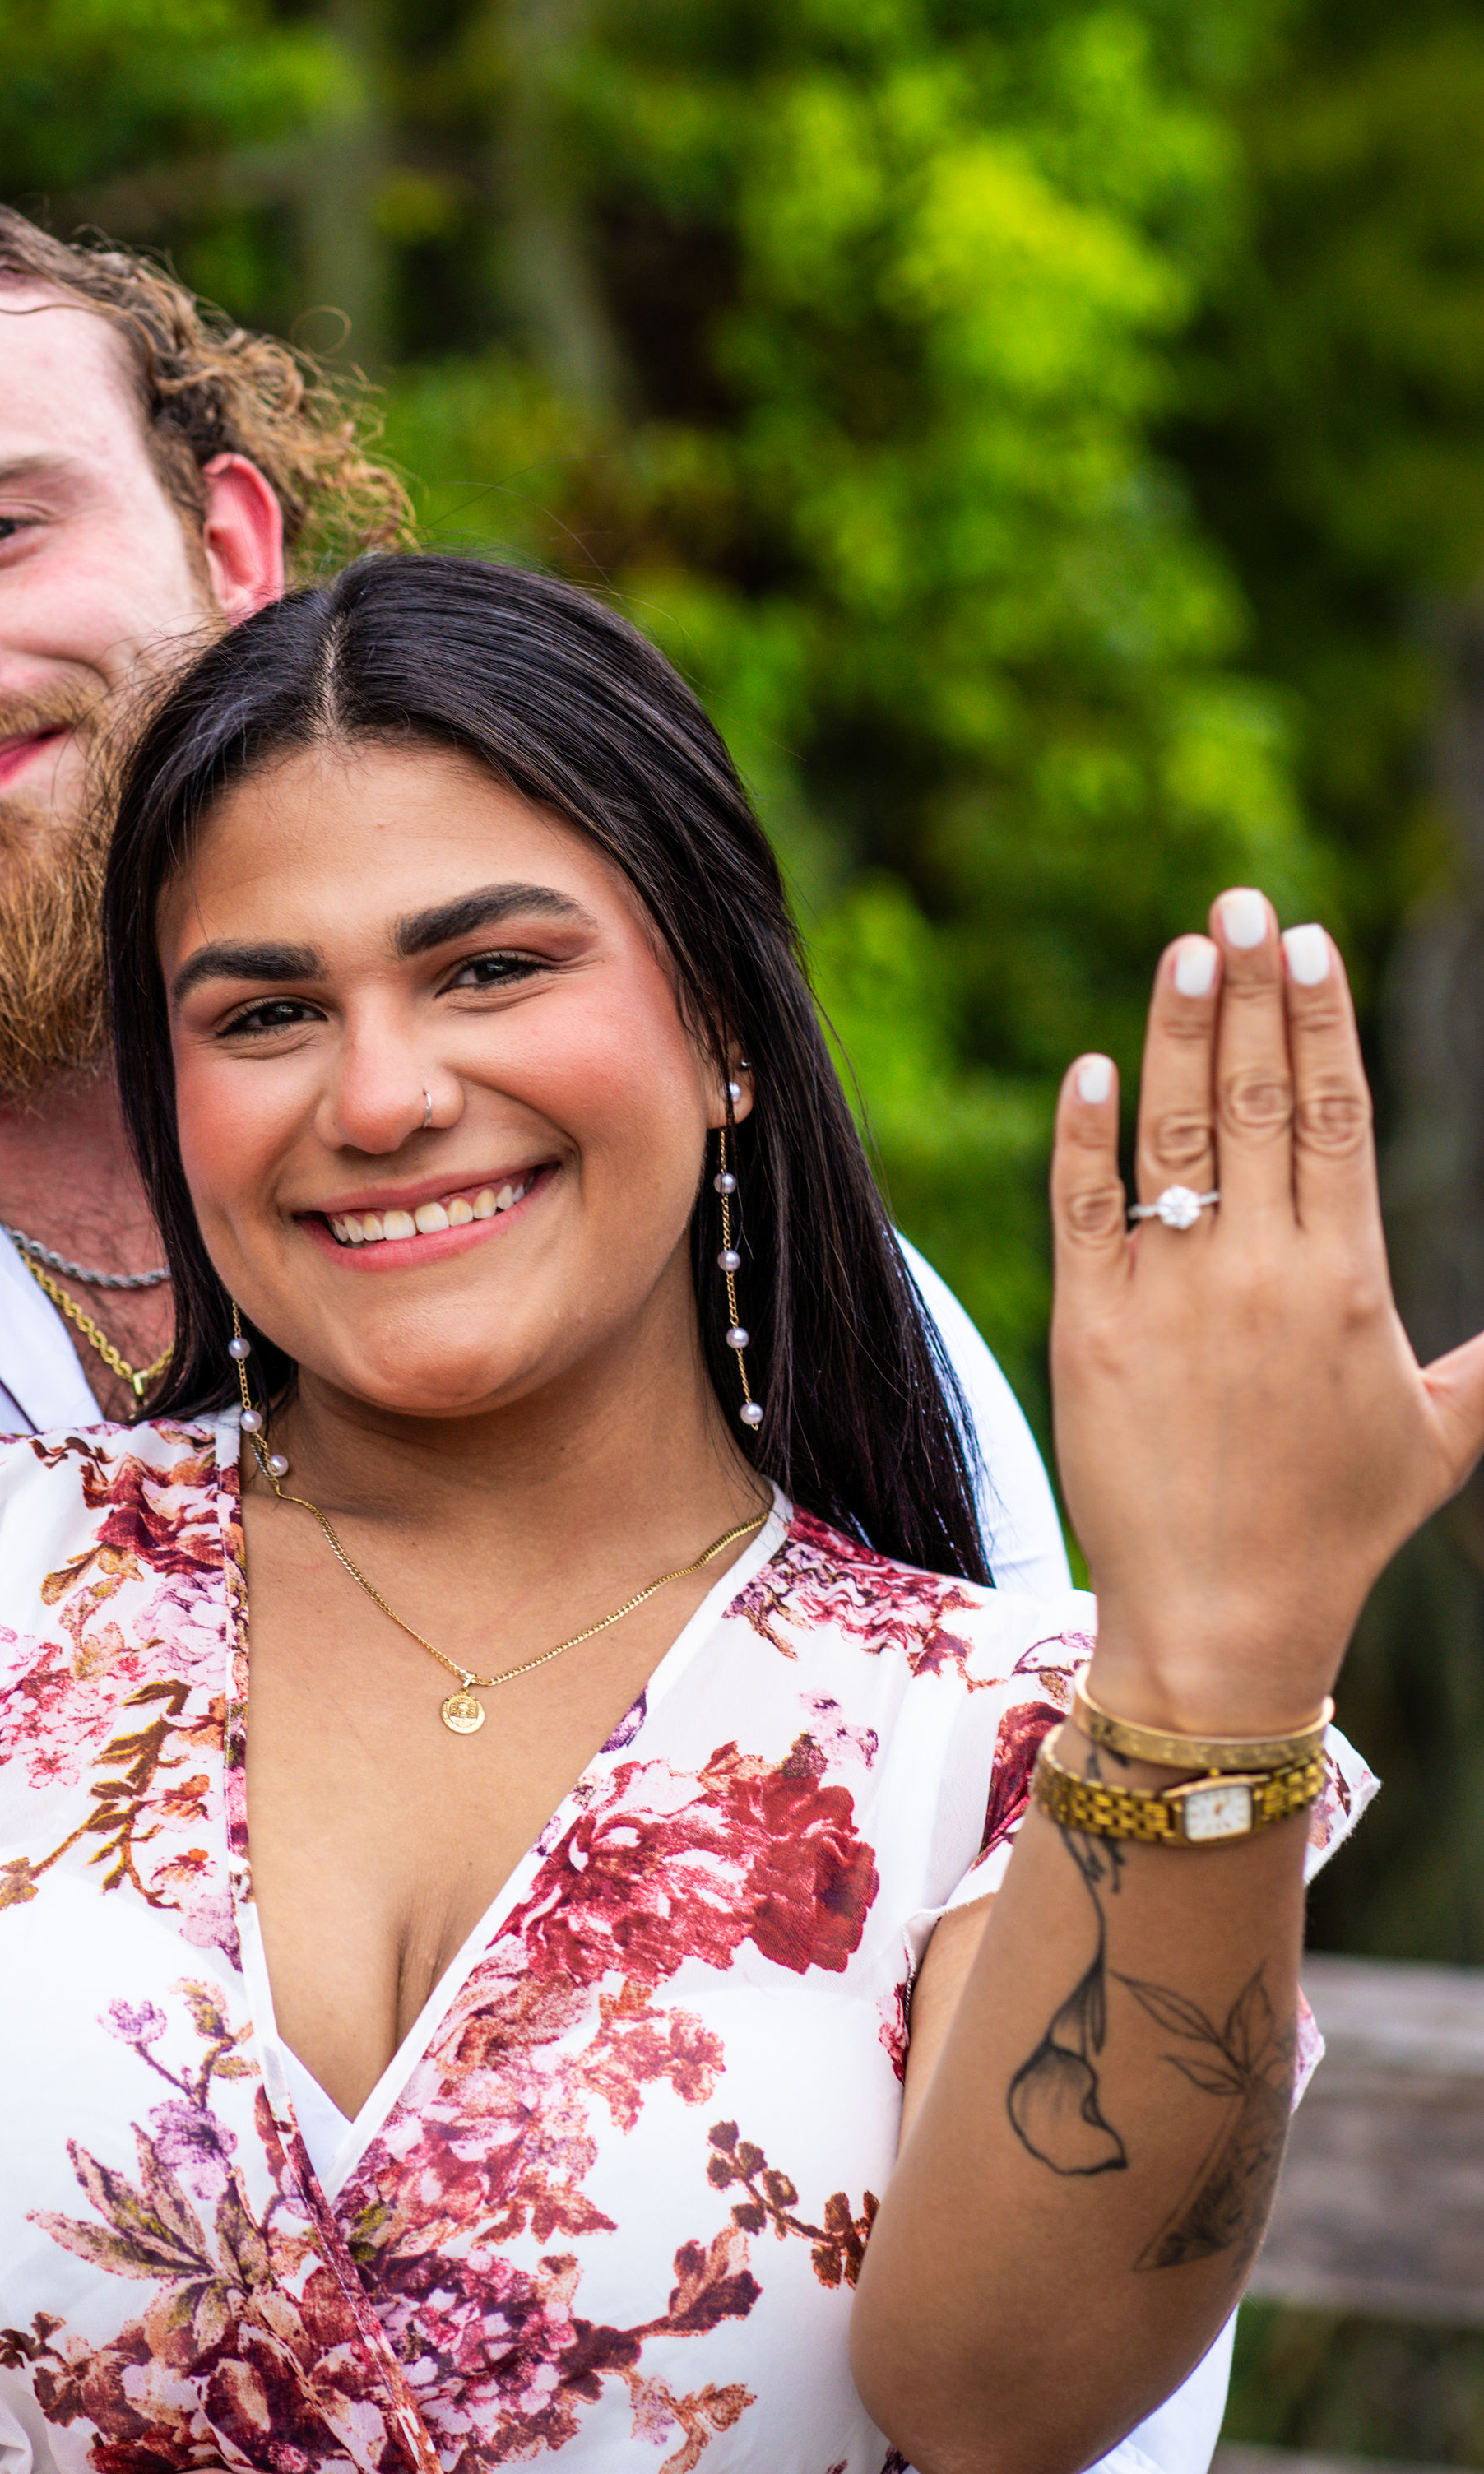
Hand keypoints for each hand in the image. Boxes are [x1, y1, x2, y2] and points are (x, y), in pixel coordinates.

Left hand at [1049, 887, 1483, 1729]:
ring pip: (1175, 1139)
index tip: (1307, 942)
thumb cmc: (1335, 1528)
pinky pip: (1083, 1213)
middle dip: (1249, 993)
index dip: (1319, 1023)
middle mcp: (1261, 1275)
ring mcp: (1171, 1298)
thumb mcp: (1436, 1440)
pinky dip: (1086, 1140)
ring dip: (1178, 1035)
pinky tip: (1092, 1069)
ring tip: (1182, 949)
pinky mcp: (1090, 1329)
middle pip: (1258, 1104)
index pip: (1335, 1120)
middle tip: (1237, 902)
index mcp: (1346, 1283)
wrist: (1222, 1616)